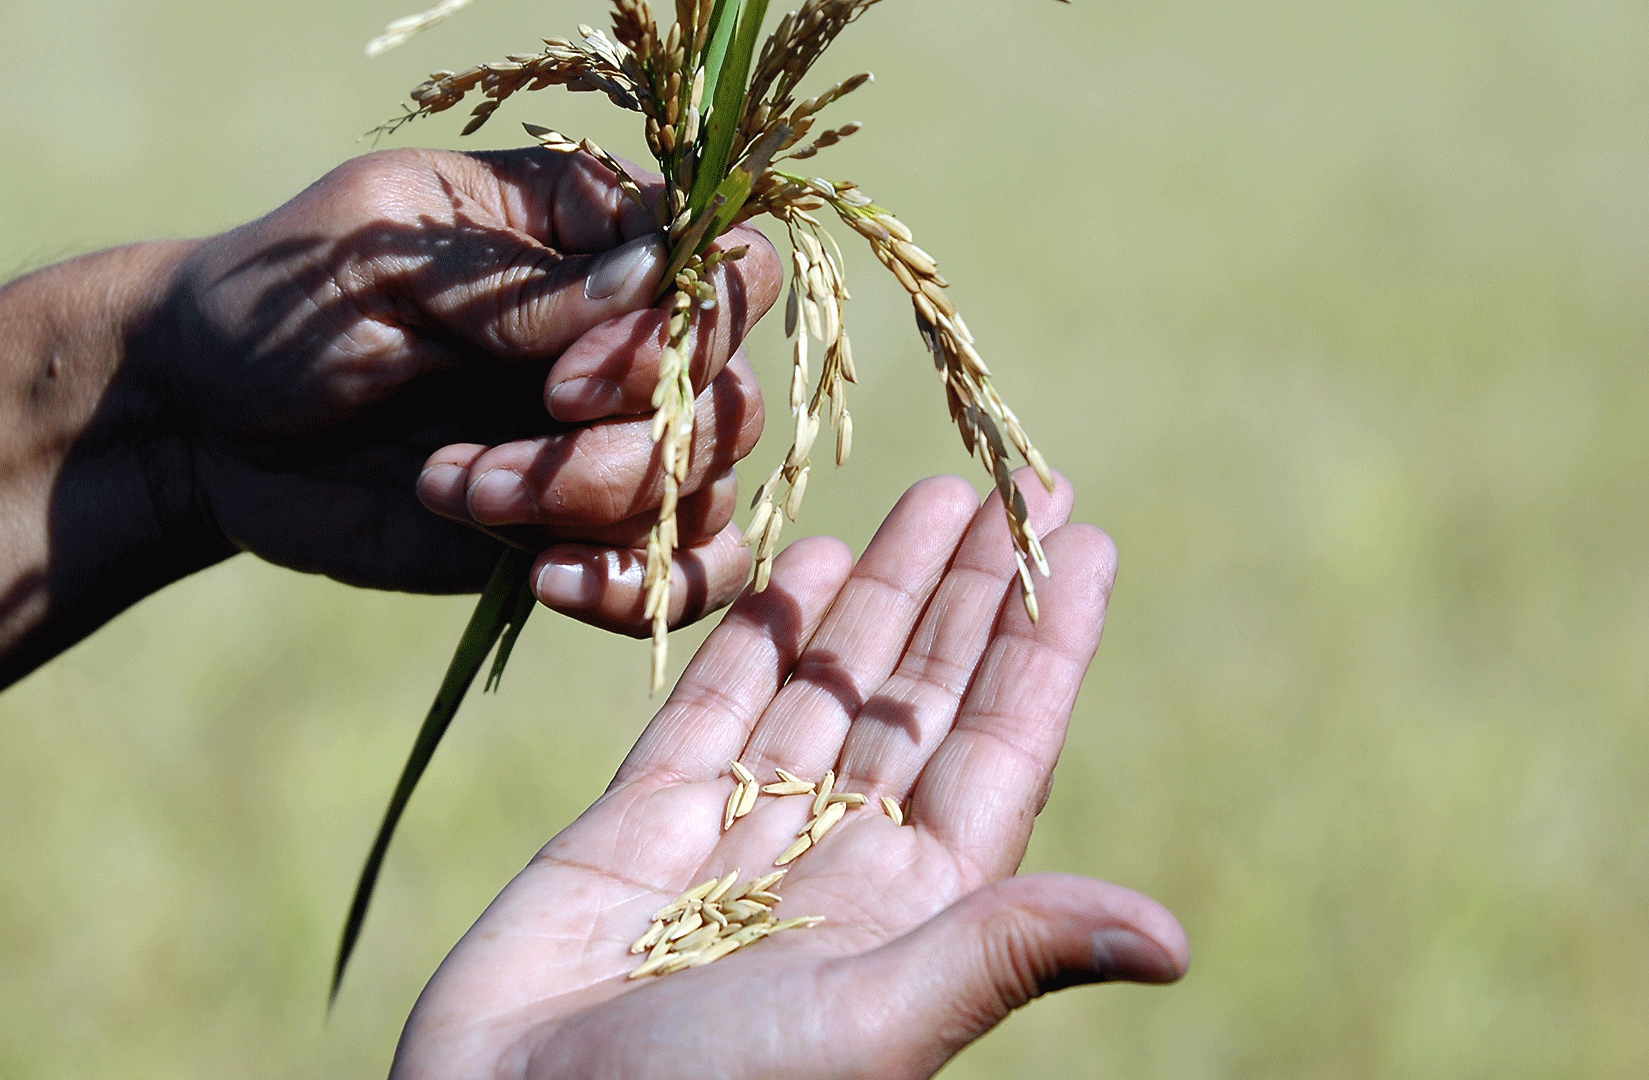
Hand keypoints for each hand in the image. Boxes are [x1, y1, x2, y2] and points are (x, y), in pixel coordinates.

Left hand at [134, 146, 777, 631]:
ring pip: (706, 493)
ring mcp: (605, 440)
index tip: (565, 376)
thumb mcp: (377, 262)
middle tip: (496, 452)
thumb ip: (513, 279)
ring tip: (462, 495)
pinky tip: (544, 579)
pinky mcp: (578, 532)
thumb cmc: (280, 311)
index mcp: (582, 234)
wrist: (203, 432)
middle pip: (731, 396)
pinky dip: (635, 589)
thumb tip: (651, 278)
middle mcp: (618, 338)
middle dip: (629, 445)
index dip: (680, 333)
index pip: (724, 268)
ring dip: (595, 510)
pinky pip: (678, 577)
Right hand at [388, 473, 1187, 1078]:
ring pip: (827, 687)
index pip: (1003, 748)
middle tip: (1014, 480)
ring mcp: (737, 840)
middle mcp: (838, 865)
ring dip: (880, 592)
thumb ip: (1002, 952)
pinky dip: (759, 632)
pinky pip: (714, 706)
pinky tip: (806, 559)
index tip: (1089, 539)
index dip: (1049, 644)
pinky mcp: (640, 827)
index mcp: (913, 911)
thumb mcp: (871, 1023)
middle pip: (923, 698)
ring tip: (927, 497)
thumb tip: (1177, 944)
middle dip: (972, 592)